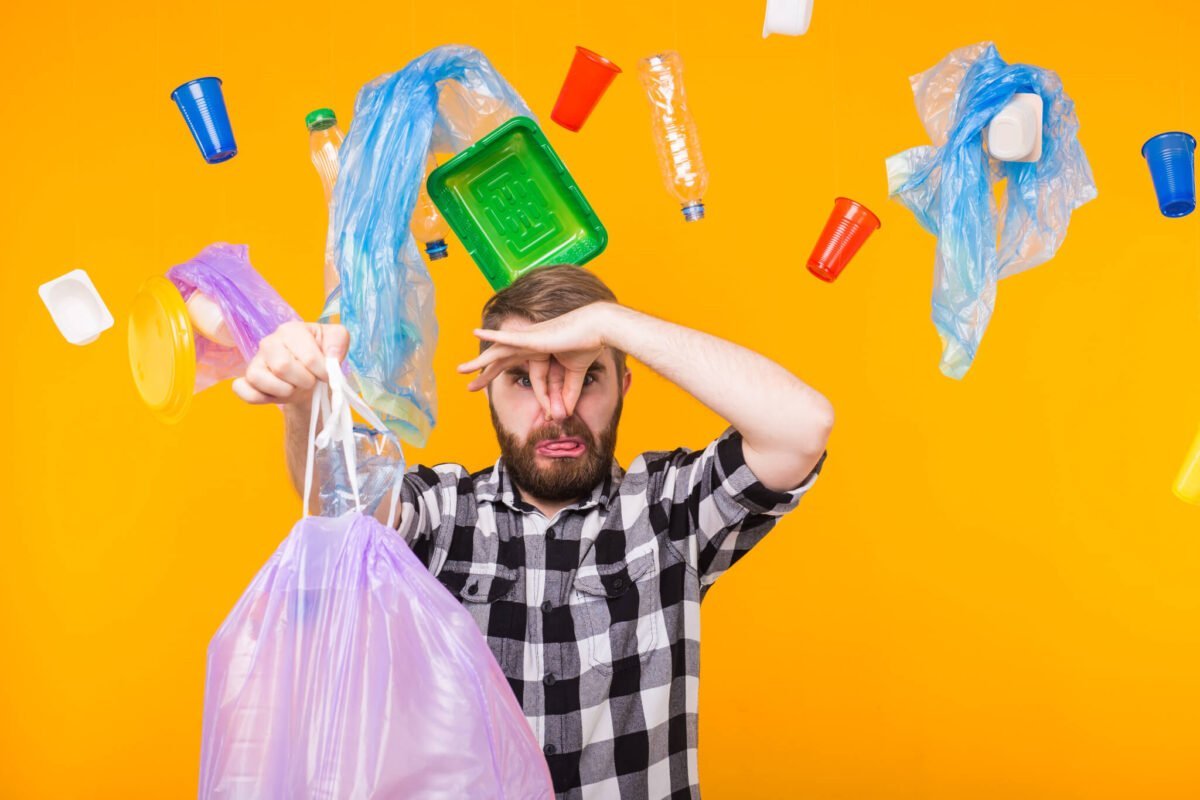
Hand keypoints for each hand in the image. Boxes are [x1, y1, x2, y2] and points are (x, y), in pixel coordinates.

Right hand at [232, 321, 349, 405]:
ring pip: (259, 379)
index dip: (322, 372)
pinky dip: (261, 398)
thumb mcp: (337, 341)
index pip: (308, 358)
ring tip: (294, 387)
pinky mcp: (247, 380)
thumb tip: (332, 357)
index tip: (327, 375)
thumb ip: (339, 342)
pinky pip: (244, 392)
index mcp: (291, 330)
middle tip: (310, 381)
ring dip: (284, 391)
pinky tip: (275, 395)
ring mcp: (255, 361)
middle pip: (282, 367)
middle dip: (304, 381)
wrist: (311, 376)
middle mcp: (269, 343)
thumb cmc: (322, 355)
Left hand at [456, 303, 612, 418]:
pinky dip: (492, 335)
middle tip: (469, 387)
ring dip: (480, 361)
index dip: (498, 375)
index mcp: (536, 350)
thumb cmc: (587, 344)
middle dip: (483, 373)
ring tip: (461, 370)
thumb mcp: (573, 375)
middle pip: (500, 359)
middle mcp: (528, 343)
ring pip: (498, 350)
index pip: (511, 364)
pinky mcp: (533, 337)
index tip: (485, 387)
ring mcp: (529, 338)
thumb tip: (563, 414)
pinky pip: (508, 337)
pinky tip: (476, 332)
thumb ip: (567, 393)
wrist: (597, 328)